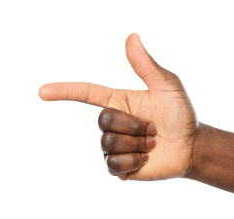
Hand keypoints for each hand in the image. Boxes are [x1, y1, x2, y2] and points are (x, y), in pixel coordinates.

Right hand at [39, 33, 199, 179]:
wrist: (190, 146)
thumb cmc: (180, 114)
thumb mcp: (167, 86)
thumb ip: (147, 65)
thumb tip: (132, 37)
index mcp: (119, 101)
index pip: (86, 93)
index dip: (64, 91)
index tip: (43, 91)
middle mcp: (113, 122)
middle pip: (104, 120)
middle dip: (133, 124)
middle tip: (153, 128)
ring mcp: (114, 145)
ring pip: (109, 143)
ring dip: (137, 143)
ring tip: (152, 143)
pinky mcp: (118, 166)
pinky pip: (113, 164)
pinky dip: (134, 161)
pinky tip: (145, 158)